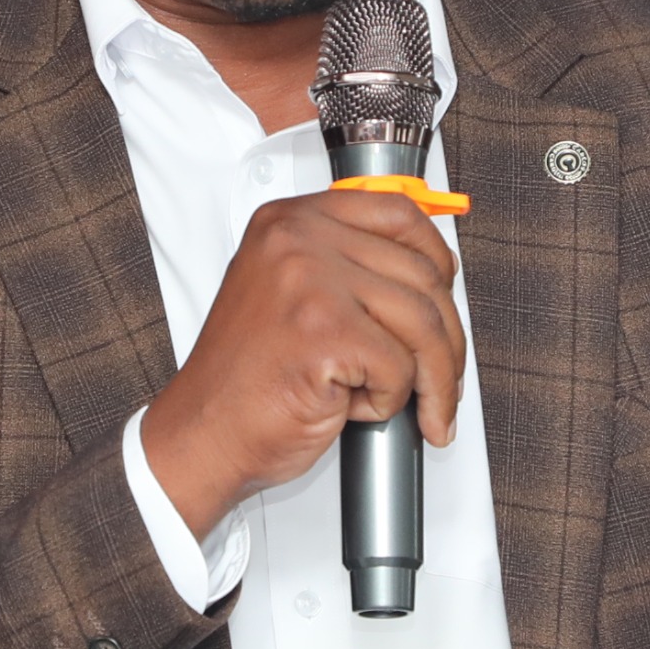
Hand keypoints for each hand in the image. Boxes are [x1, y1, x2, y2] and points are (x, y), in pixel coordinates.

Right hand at [142, 188, 463, 534]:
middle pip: (423, 274)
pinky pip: (401, 367)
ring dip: (431, 378)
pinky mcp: (325, 331)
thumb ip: (347, 269)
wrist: (202, 435)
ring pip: (423, 322)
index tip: (447, 295)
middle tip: (441, 379)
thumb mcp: (291, 295)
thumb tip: (428, 279)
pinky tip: (357, 408)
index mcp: (290, 220)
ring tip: (415, 405)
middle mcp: (298, 239)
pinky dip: (391, 402)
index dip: (436, 259)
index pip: (398, 214)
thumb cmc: (246, 380)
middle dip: (447, 339)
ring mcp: (310, 281)